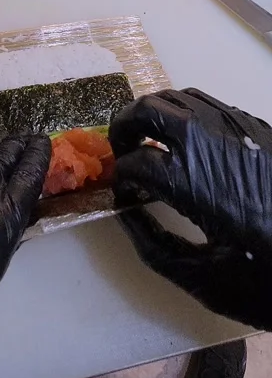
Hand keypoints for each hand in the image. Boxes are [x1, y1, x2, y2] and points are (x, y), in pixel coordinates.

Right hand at [109, 88, 271, 330]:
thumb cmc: (270, 279)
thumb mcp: (207, 280)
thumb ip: (156, 249)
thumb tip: (127, 218)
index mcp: (195, 182)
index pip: (137, 163)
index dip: (121, 179)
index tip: (122, 195)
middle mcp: (210, 142)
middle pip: (149, 109)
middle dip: (125, 128)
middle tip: (123, 151)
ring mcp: (235, 128)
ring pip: (177, 97)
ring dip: (153, 115)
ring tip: (149, 141)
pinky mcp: (254, 125)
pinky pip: (206, 103)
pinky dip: (183, 113)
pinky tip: (186, 140)